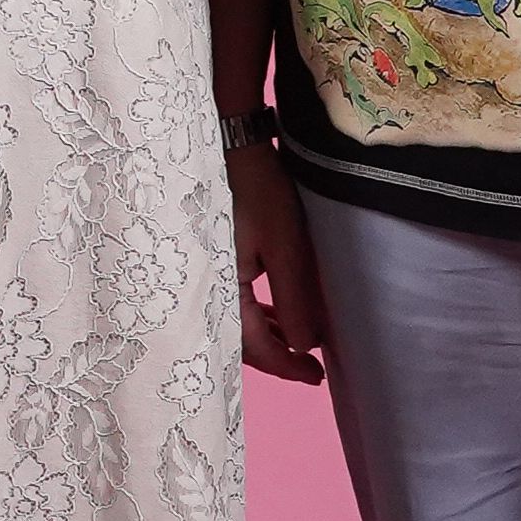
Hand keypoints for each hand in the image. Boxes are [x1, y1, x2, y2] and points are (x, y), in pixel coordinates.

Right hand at [230, 142, 329, 384]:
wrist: (231, 144)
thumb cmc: (259, 194)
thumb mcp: (286, 251)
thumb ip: (295, 303)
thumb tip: (303, 347)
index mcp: (219, 289)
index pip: (253, 347)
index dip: (286, 366)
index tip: (315, 376)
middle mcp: (205, 286)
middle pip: (238, 338)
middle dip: (276, 354)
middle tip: (310, 367)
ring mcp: (207, 270)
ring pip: (236, 318)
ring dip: (267, 333)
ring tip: (298, 341)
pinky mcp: (213, 256)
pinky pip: (234, 298)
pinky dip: (257, 311)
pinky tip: (275, 309)